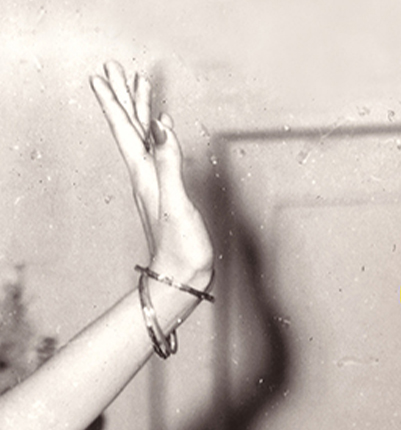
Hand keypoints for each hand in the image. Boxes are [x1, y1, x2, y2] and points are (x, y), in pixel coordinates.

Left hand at [90, 61, 213, 286]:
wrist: (183, 275)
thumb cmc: (180, 247)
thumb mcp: (175, 203)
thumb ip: (168, 163)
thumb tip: (160, 126)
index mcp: (145, 174)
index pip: (125, 130)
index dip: (114, 102)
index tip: (104, 75)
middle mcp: (146, 176)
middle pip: (131, 129)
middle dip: (125, 97)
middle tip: (118, 70)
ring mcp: (156, 184)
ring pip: (144, 138)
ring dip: (140, 112)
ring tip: (141, 90)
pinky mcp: (167, 192)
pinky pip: (158, 154)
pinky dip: (158, 136)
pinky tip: (161, 131)